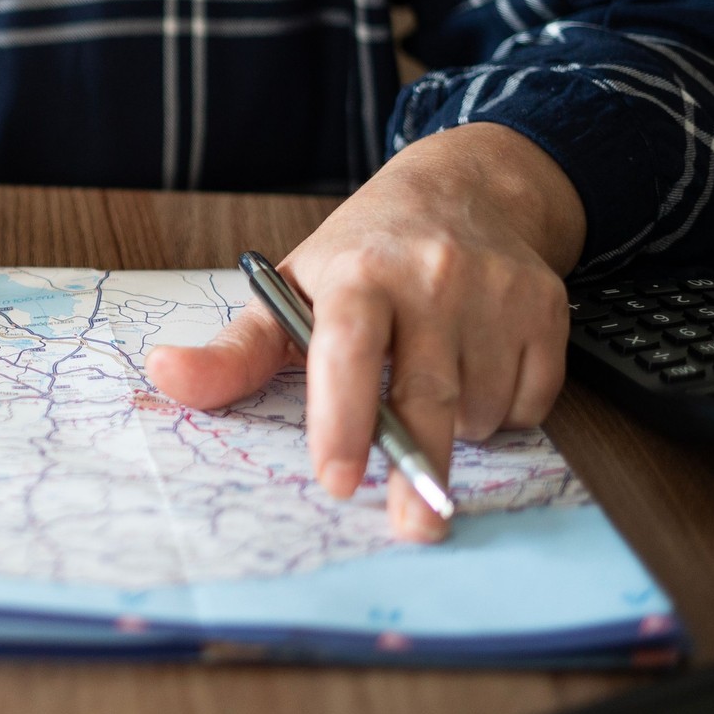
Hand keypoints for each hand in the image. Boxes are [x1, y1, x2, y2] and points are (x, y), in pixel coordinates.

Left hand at [144, 123, 585, 541]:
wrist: (466, 189)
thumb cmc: (363, 253)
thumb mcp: (289, 289)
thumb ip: (233, 351)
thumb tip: (165, 375)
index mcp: (359, 272)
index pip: (348, 350)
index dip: (341, 417)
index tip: (334, 477)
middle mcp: (432, 277)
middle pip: (425, 393)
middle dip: (416, 467)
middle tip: (411, 524)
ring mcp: (496, 293)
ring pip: (476, 407)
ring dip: (452, 427)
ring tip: (426, 382)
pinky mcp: (548, 310)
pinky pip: (528, 401)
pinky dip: (501, 411)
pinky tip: (476, 371)